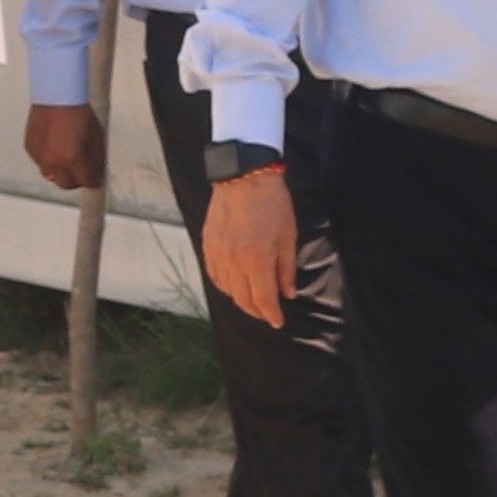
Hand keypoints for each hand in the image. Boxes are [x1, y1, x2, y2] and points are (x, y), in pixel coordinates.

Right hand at [23, 100, 102, 192]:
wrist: (57, 95)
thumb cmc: (77, 110)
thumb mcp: (96, 137)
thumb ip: (96, 159)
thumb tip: (96, 173)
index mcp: (74, 158)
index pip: (86, 182)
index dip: (93, 181)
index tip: (95, 179)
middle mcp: (54, 161)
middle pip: (66, 184)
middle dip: (75, 179)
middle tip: (81, 170)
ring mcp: (40, 156)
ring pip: (50, 175)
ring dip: (59, 171)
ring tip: (66, 156)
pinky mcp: (30, 149)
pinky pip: (40, 162)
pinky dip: (48, 159)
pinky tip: (54, 145)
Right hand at [204, 165, 295, 323]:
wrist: (243, 175)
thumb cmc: (272, 202)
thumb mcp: (288, 235)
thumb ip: (287, 268)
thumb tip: (288, 293)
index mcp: (257, 259)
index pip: (263, 299)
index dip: (272, 314)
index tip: (278, 322)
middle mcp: (234, 261)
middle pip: (243, 299)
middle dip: (257, 311)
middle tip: (267, 314)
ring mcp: (218, 254)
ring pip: (227, 290)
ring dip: (241, 300)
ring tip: (253, 301)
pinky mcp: (208, 245)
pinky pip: (215, 275)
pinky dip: (225, 286)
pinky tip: (234, 285)